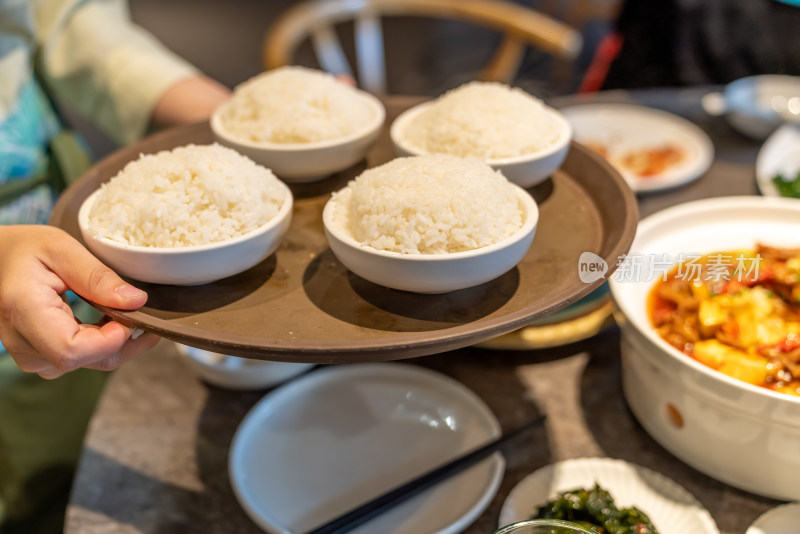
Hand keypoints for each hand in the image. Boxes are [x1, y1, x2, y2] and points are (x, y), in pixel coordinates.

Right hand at [0, 225, 159, 378]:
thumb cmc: (24, 249)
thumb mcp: (61, 248)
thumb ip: (97, 276)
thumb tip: (136, 301)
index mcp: (23, 310)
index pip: (71, 350)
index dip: (109, 340)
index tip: (134, 317)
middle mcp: (21, 340)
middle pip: (83, 361)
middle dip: (123, 343)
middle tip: (148, 317)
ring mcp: (28, 353)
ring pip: (85, 364)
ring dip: (116, 345)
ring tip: (132, 317)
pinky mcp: (39, 356)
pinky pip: (79, 360)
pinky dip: (102, 345)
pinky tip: (113, 323)